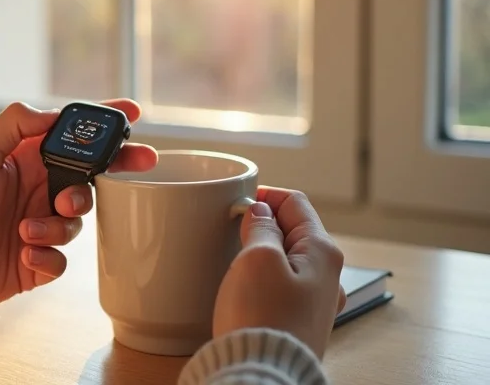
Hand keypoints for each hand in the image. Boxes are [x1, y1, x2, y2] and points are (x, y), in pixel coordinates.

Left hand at [0, 100, 157, 307]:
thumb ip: (13, 125)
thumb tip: (52, 113)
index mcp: (25, 159)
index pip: (70, 134)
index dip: (101, 122)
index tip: (132, 111)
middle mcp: (37, 188)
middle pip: (90, 174)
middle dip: (116, 167)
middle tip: (139, 162)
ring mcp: (41, 223)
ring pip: (78, 219)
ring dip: (58, 225)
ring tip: (27, 230)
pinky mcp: (40, 259)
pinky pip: (64, 257)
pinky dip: (48, 256)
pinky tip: (24, 254)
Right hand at [213, 186, 346, 358]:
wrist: (262, 372)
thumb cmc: (262, 317)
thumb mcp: (257, 258)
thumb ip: (261, 227)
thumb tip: (261, 213)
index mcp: (323, 252)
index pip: (296, 203)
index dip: (265, 195)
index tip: (237, 201)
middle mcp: (329, 276)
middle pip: (295, 230)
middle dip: (264, 222)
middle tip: (232, 226)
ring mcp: (317, 301)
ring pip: (288, 258)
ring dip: (262, 250)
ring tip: (236, 255)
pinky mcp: (300, 320)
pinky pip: (284, 285)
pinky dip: (264, 275)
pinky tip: (246, 286)